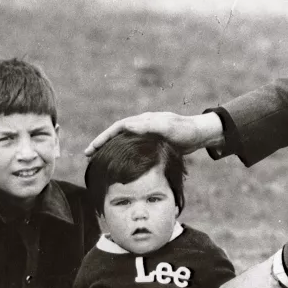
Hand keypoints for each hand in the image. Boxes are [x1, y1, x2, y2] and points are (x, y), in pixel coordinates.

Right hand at [85, 112, 223, 155]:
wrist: (199, 134)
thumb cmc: (185, 131)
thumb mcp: (167, 128)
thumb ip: (149, 126)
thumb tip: (127, 126)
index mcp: (142, 121)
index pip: (116, 128)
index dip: (102, 138)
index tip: (91, 149)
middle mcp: (142, 126)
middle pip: (116, 135)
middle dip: (101, 144)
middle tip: (87, 157)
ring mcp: (146, 135)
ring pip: (123, 142)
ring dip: (111, 150)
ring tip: (98, 161)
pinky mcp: (152, 143)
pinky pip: (132, 149)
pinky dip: (123, 155)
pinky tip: (120, 166)